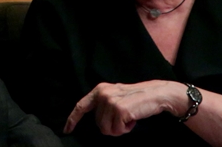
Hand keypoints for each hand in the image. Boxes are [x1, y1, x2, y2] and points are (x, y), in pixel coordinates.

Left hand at [65, 80, 183, 135]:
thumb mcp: (115, 96)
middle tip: (124, 118)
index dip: (72, 119)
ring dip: (119, 129)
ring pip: (107, 129)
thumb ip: (102, 105)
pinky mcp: (119, 109)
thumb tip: (96, 121)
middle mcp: (102, 94)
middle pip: (98, 124)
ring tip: (128, 118)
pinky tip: (133, 119)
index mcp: (99, 90)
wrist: (155, 94)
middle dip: (111, 126)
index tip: (66, 130)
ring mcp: (110, 101)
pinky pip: (117, 130)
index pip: (81, 106)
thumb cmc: (136, 99)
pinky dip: (126, 129)